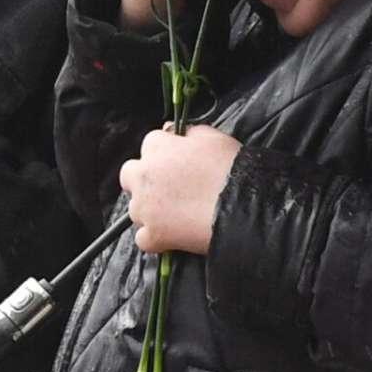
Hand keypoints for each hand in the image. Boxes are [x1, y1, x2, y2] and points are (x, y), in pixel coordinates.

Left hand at [119, 126, 242, 254]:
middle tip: (169, 188)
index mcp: (158, 149)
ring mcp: (144, 208)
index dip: (165, 153)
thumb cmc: (231, 169)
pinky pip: (144, 238)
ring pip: (136, 208)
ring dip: (151, 210)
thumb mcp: (213, 138)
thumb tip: (177, 132)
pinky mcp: (151, 236)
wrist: (241, 206)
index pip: (150, 144)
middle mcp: (144, 176)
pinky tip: (174, 236)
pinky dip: (156, 238)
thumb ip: (190, 132)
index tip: (178, 162)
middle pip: (130, 174)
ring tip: (178, 214)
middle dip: (145, 180)